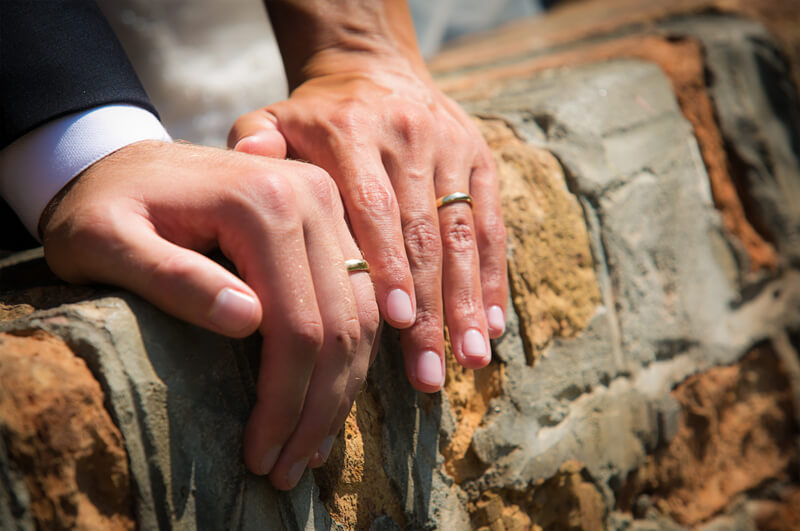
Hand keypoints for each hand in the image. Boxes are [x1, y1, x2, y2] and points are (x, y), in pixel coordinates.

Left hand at [40, 140, 379, 489]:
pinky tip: (328, 398)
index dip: (284, 400)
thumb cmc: (106, 207)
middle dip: (318, 408)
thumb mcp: (105, 242)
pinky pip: (361, 299)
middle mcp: (312, 197)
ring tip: (307, 449)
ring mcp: (327, 207)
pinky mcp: (330, 221)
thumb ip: (170, 277)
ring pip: (362, 317)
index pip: (296, 324)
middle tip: (287, 467)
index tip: (260, 454)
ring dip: (341, 390)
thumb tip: (246, 322)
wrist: (124, 163)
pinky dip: (350, 355)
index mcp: (263, 201)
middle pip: (341, 325)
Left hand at [229, 38, 507, 392]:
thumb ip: (255, 141)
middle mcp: (408, 138)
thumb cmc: (314, 115)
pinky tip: (492, 325)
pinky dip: (493, 278)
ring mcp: (451, 148)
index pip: (375, 206)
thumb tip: (252, 160)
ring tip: (470, 361)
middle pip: (423, 234)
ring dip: (468, 302)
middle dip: (429, 309)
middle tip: (430, 375)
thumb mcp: (272, 117)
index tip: (392, 322)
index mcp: (352, 132)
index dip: (387, 265)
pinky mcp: (481, 158)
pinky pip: (492, 224)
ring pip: (464, 235)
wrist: (373, 66)